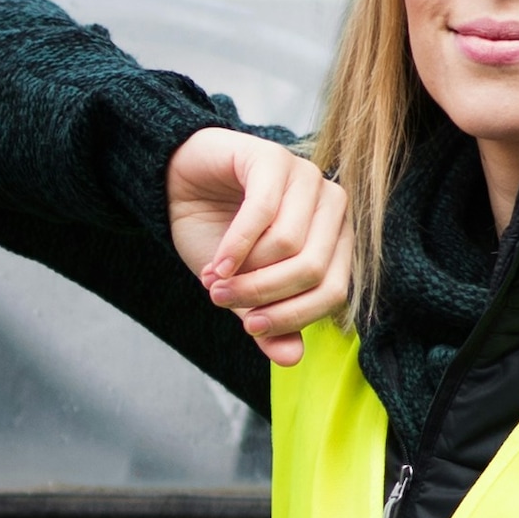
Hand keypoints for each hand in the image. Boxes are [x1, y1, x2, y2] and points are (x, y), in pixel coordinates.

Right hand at [165, 128, 350, 368]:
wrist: (182, 186)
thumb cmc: (218, 234)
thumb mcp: (242, 289)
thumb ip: (268, 322)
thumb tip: (292, 359)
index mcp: (336, 238)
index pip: (334, 292)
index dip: (293, 317)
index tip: (251, 327)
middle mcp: (332, 204)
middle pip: (312, 269)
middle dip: (262, 294)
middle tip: (222, 301)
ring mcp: (306, 177)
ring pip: (289, 244)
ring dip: (244, 271)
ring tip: (213, 279)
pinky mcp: (273, 158)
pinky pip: (262, 213)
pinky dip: (235, 247)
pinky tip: (215, 264)